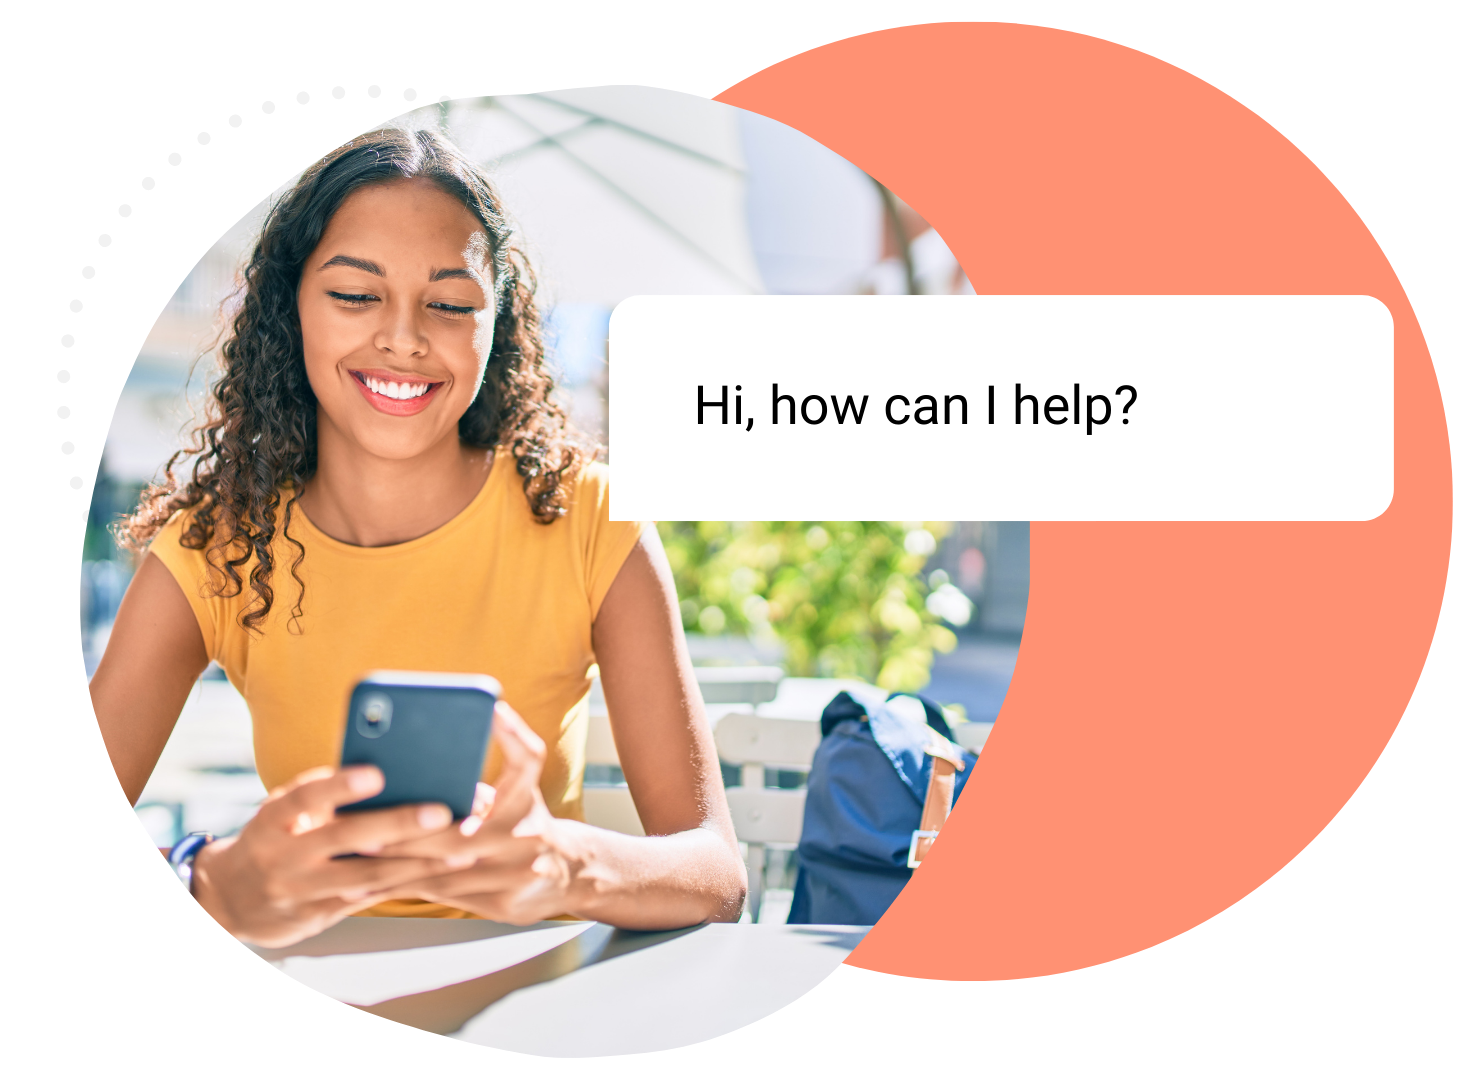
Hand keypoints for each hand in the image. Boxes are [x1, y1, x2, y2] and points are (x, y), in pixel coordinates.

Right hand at [191, 765, 472, 947]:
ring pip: (365, 875)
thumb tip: (392, 767)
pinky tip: (440, 873)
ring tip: (459, 849)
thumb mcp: (283, 813)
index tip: (376, 772)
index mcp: (273, 818)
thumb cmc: (275, 837)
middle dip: (397, 823)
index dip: (340, 784)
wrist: (229, 898)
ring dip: (416, 862)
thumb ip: (325, 795)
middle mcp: (283, 854)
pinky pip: (369, 898)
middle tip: (441, 811)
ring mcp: (300, 889)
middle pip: (345, 837)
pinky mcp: (318, 914)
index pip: (306, 796)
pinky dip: (405, 883)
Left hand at [377, 702, 578, 923]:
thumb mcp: (515, 790)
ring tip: (358, 852)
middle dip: (409, 831)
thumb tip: (434, 748)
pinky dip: (408, 888)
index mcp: (527, 799)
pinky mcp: (505, 904)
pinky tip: (371, 885)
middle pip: (459, 832)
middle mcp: (527, 835)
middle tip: (366, 825)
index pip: (528, 759)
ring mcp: (518, 873)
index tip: (488, 713)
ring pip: (447, 871)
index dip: (511, 735)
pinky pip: (445, 897)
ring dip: (399, 863)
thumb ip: (482, 776)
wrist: (567, 873)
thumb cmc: (523, 822)